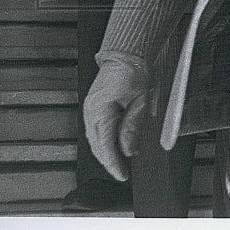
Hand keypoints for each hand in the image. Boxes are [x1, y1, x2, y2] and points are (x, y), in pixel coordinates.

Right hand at [84, 59, 149, 179]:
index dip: (114, 163)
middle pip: (97, 144)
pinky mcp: (93, 106)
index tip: (122, 175)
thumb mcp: (140, 101)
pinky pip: (95, 130)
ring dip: (105, 153)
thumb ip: (132, 126)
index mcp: (101, 109)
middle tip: (121, 174)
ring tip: (118, 164)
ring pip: (94, 139)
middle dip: (109, 161)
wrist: (127, 54)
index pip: (105, 144)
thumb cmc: (134, 71)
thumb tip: (129, 150)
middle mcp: (91, 110)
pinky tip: (112, 147)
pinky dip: (103, 142)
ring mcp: (89, 108)